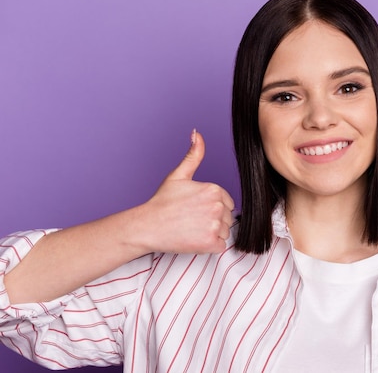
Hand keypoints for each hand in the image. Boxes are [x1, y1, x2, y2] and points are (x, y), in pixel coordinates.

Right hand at [136, 130, 234, 254]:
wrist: (147, 226)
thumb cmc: (162, 202)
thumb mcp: (178, 175)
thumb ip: (193, 155)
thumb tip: (197, 133)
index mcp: (214, 189)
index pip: (227, 203)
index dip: (212, 207)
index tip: (195, 209)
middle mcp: (217, 206)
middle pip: (227, 218)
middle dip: (213, 220)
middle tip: (192, 220)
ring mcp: (214, 225)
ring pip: (225, 232)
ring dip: (212, 233)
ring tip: (192, 229)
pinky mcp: (210, 243)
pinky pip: (221, 245)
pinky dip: (210, 246)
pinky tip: (194, 239)